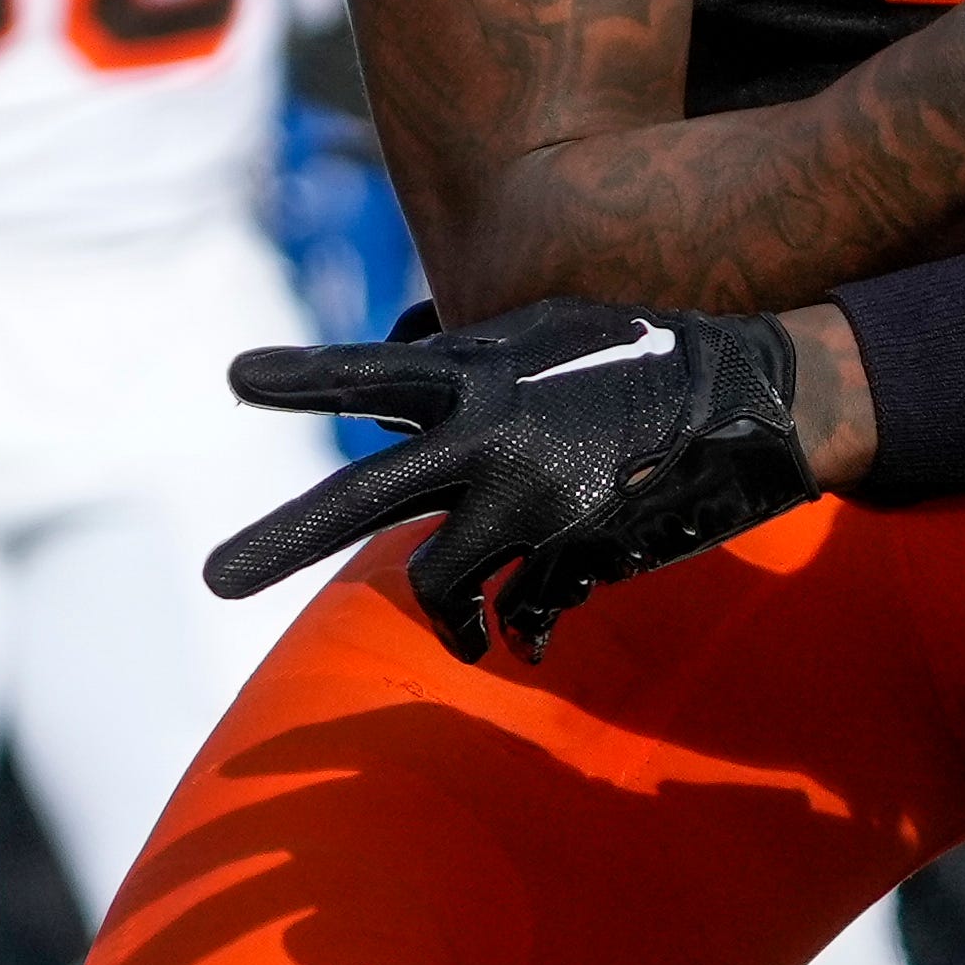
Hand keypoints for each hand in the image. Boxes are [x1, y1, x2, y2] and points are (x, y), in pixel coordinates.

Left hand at [210, 300, 813, 661]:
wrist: (752, 399)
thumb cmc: (634, 356)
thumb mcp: (538, 335)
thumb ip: (457, 369)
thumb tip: (380, 406)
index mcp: (476, 373)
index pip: (368, 373)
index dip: (302, 378)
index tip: (234, 377)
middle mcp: (492, 437)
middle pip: (360, 497)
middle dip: (280, 539)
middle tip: (212, 580)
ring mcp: (533, 502)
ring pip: (438, 582)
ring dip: (447, 610)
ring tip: (466, 624)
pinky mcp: (576, 555)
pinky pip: (517, 615)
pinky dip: (515, 628)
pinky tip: (528, 629)